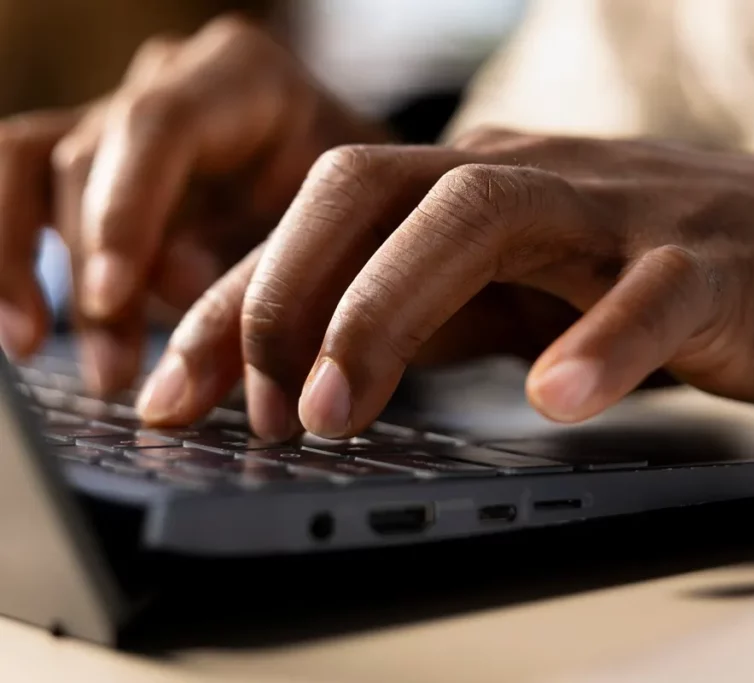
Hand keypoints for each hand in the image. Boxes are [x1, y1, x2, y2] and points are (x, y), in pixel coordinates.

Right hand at [0, 15, 387, 392]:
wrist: (358, 197)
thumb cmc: (357, 211)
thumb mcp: (332, 230)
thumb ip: (259, 253)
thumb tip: (170, 279)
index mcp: (244, 78)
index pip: (161, 126)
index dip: (127, 211)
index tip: (113, 295)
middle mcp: (171, 82)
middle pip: (93, 159)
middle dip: (95, 271)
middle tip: (116, 369)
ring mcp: (123, 114)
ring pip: (34, 169)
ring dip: (29, 264)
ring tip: (36, 345)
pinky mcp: (90, 160)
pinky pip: (18, 189)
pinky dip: (9, 255)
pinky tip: (20, 327)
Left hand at [137, 130, 753, 439]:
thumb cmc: (656, 269)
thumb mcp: (521, 287)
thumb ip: (432, 311)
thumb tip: (317, 368)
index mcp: (477, 186)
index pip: (327, 216)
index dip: (238, 297)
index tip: (176, 388)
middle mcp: (534, 180)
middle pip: (376, 190)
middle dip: (288, 295)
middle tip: (245, 407)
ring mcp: (624, 212)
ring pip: (488, 217)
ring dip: (392, 312)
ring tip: (338, 414)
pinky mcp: (713, 261)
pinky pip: (651, 292)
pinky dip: (601, 344)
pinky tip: (556, 398)